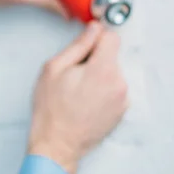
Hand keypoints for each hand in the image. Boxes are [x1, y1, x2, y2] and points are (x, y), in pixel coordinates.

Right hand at [27, 21, 127, 173]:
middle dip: (94, 59)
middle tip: (72, 75)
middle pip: (111, 56)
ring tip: (77, 91)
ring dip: (98, 75)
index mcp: (103, 69)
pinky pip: (114, 90)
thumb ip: (77, 46)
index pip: (111, 37)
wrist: (57, 144)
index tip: (86, 44)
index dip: (96, 37)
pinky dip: (102, 90)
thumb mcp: (53, 69)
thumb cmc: (51, 109)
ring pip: (112, 73)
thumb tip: (92, 30)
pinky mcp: (121, 111)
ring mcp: (123, 99)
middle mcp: (119, 83)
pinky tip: (84, 101)